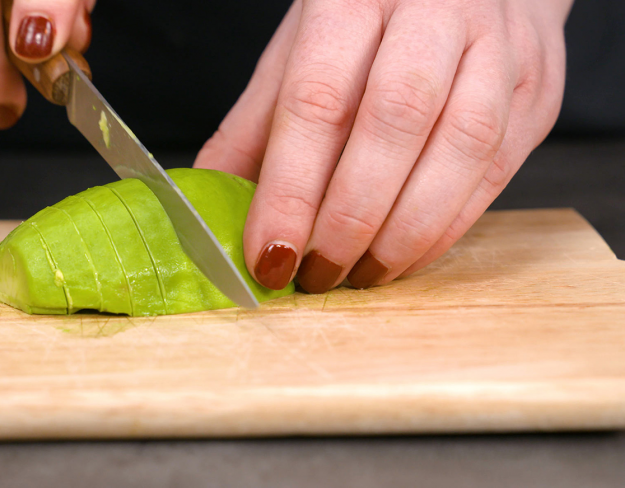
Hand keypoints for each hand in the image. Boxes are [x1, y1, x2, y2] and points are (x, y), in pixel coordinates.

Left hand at [194, 0, 571, 291]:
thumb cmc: (370, 19)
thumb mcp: (299, 52)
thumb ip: (255, 126)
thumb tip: (209, 201)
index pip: (318, 99)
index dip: (291, 189)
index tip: (269, 254)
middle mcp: (435, 11)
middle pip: (394, 120)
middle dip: (349, 217)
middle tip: (317, 273)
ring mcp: (498, 48)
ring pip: (460, 148)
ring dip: (403, 232)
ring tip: (359, 274)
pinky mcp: (535, 91)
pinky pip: (495, 172)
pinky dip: (445, 228)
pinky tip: (405, 254)